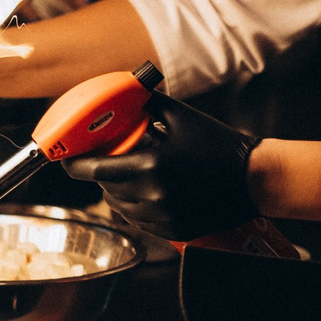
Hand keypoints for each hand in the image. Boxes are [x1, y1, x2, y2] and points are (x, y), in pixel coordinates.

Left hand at [57, 91, 258, 240]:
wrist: (254, 179)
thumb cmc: (218, 145)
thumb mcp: (182, 117)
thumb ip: (148, 102)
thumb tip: (123, 89)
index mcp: (152, 166)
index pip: (96, 170)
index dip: (75, 166)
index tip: (66, 159)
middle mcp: (154, 195)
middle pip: (106, 189)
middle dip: (102, 174)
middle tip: (108, 160)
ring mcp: (164, 217)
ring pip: (122, 207)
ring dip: (119, 192)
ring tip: (132, 176)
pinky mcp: (174, 231)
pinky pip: (141, 222)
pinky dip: (137, 208)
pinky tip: (148, 193)